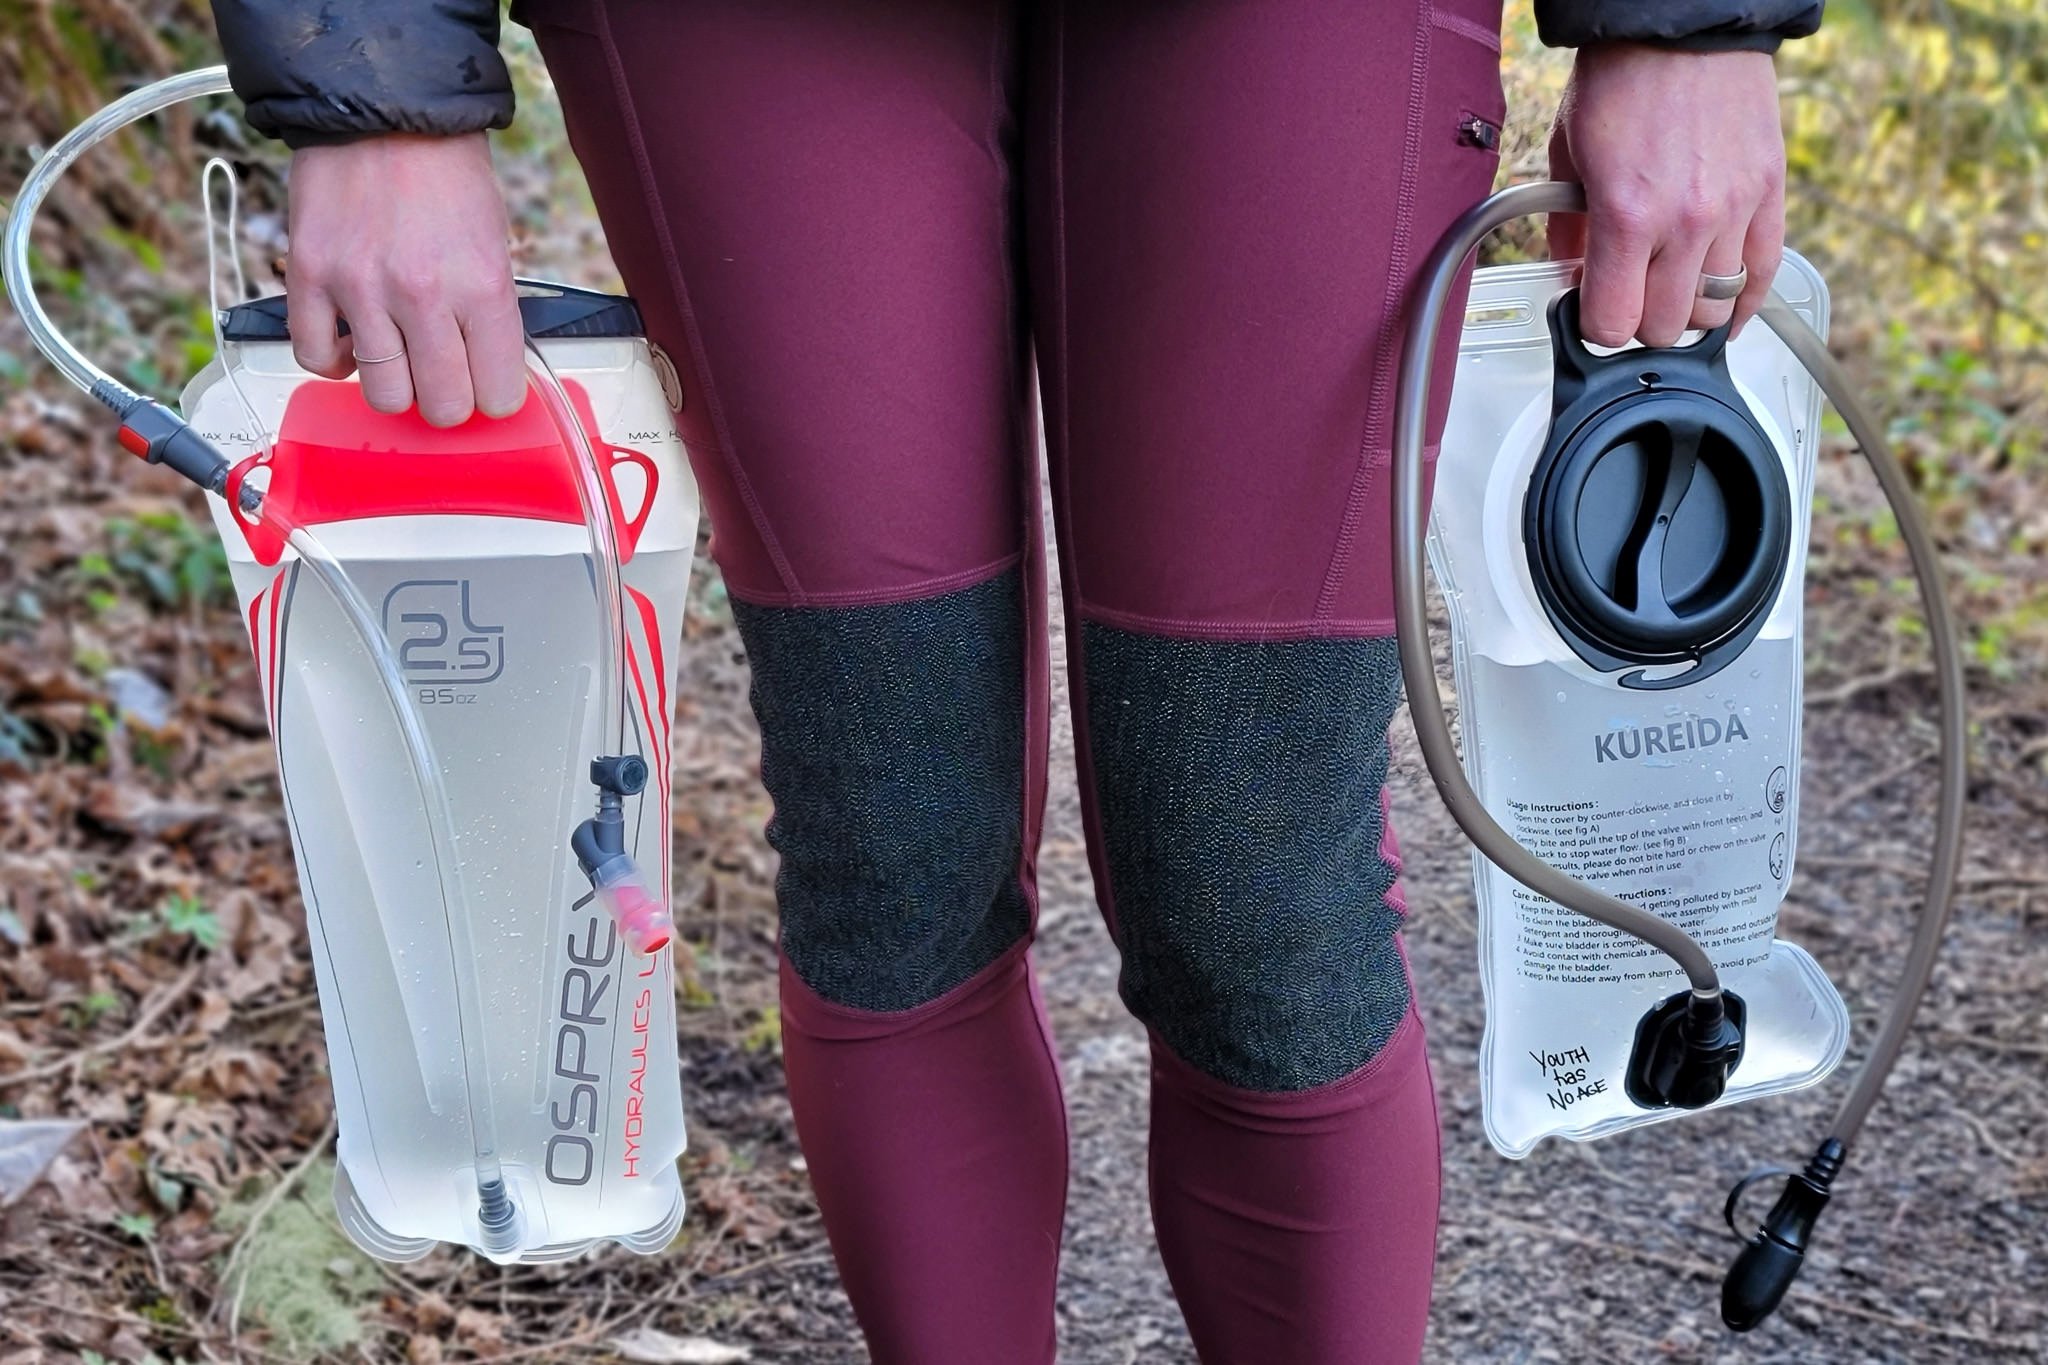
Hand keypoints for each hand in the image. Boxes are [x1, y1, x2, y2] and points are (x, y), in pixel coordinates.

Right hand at [284, 133, 524, 425]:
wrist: (383, 111)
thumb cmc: (446, 174)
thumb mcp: (496, 243)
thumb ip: (491, 313)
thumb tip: (488, 373)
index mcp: (482, 286)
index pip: (498, 393)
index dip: (495, 396)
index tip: (488, 386)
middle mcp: (421, 295)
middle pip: (441, 406)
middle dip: (448, 400)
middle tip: (444, 375)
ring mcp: (360, 289)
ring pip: (384, 396)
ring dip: (396, 385)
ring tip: (400, 356)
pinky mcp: (309, 276)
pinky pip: (313, 357)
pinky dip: (333, 362)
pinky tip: (351, 344)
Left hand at [1548, 43, 1784, 346]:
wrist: (1683, 25)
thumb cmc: (1622, 80)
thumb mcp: (1568, 156)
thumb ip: (1566, 227)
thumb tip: (1571, 276)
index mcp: (1627, 215)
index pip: (1613, 325)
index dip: (1596, 326)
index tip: (1592, 310)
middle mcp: (1686, 222)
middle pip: (1665, 328)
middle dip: (1639, 321)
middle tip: (1628, 295)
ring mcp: (1733, 211)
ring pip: (1713, 309)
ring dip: (1686, 309)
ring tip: (1669, 289)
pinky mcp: (1769, 194)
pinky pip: (1763, 276)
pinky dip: (1742, 304)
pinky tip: (1724, 311)